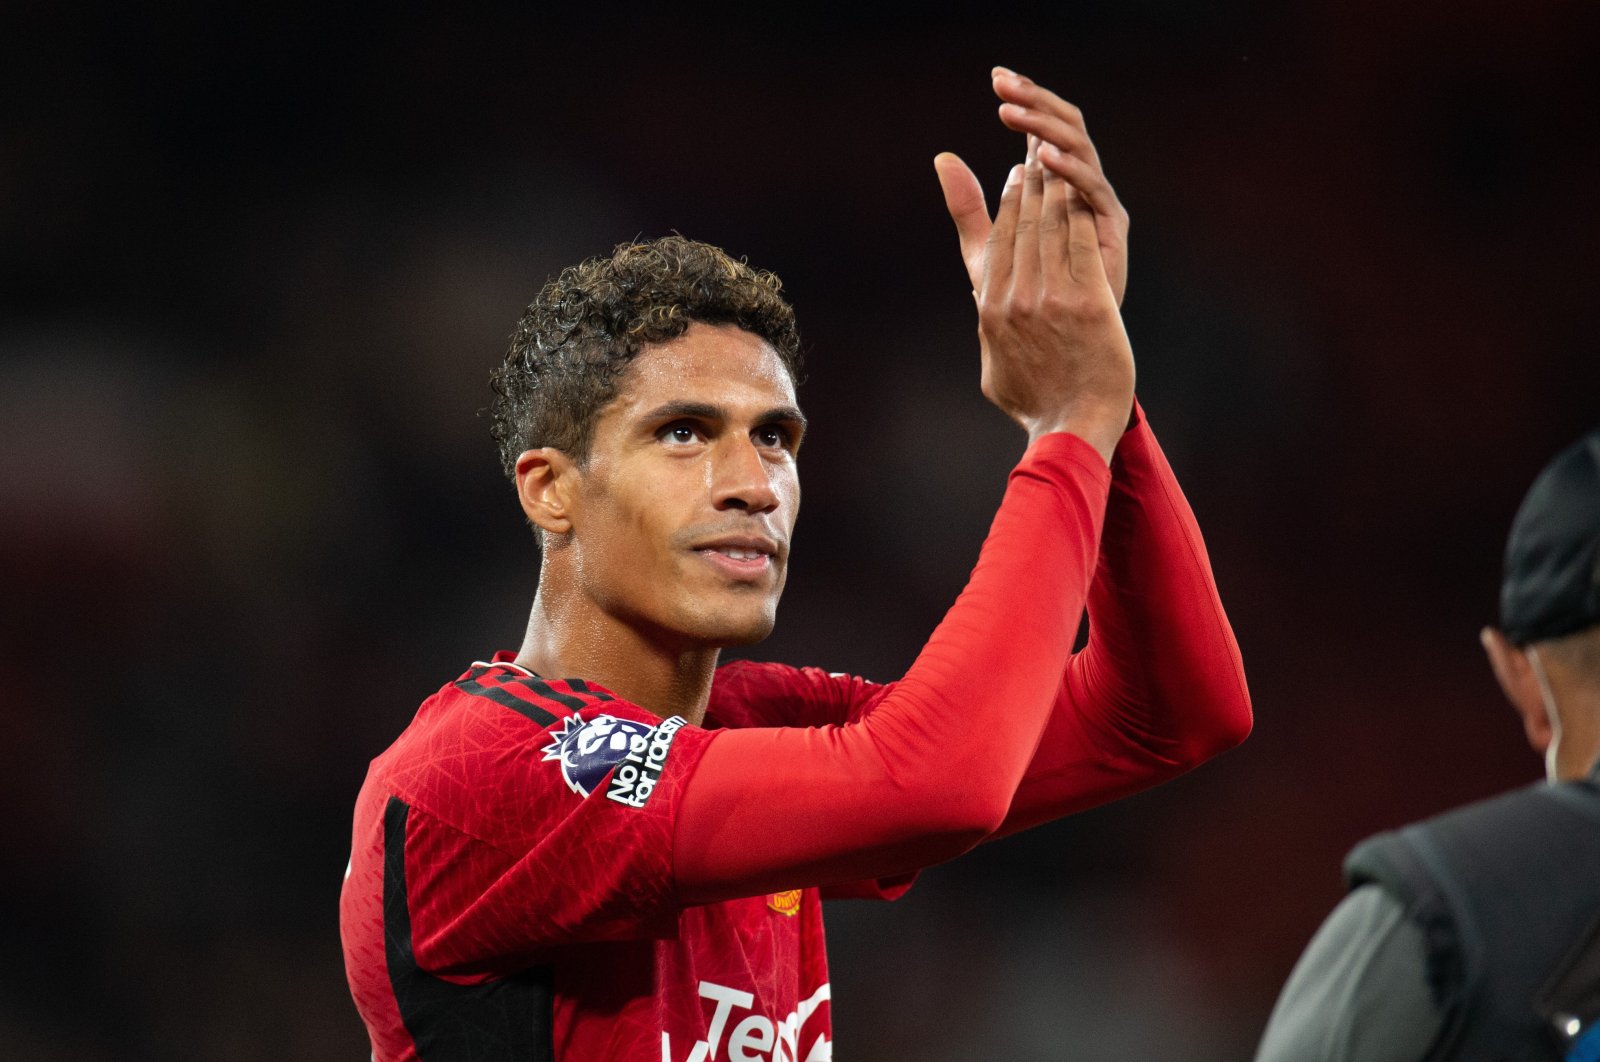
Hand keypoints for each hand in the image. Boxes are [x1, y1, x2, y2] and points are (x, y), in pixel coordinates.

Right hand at [934, 129, 1134, 460]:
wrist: (1071, 424)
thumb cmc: (1033, 400)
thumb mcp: (992, 363)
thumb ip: (986, 324)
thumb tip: (982, 308)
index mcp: (990, 309)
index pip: (996, 239)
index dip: (1007, 200)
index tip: (1016, 176)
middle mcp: (1015, 298)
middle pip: (1020, 224)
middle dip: (1029, 182)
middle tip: (1039, 154)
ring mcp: (1051, 298)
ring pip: (1049, 225)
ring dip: (1053, 187)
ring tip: (1060, 162)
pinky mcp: (1088, 301)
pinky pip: (1080, 242)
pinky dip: (1078, 212)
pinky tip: (1083, 191)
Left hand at [940, 69, 1129, 306]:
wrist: (1057, 351)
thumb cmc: (1024, 305)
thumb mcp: (987, 250)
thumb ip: (969, 207)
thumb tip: (942, 157)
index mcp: (1055, 187)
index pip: (1041, 129)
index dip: (1024, 102)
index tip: (998, 78)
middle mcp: (1079, 189)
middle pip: (1063, 128)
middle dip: (1034, 101)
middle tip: (1004, 80)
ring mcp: (1096, 205)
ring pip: (1078, 149)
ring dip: (1044, 126)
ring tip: (1013, 112)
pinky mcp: (1109, 228)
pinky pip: (1092, 190)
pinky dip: (1069, 170)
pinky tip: (1042, 158)